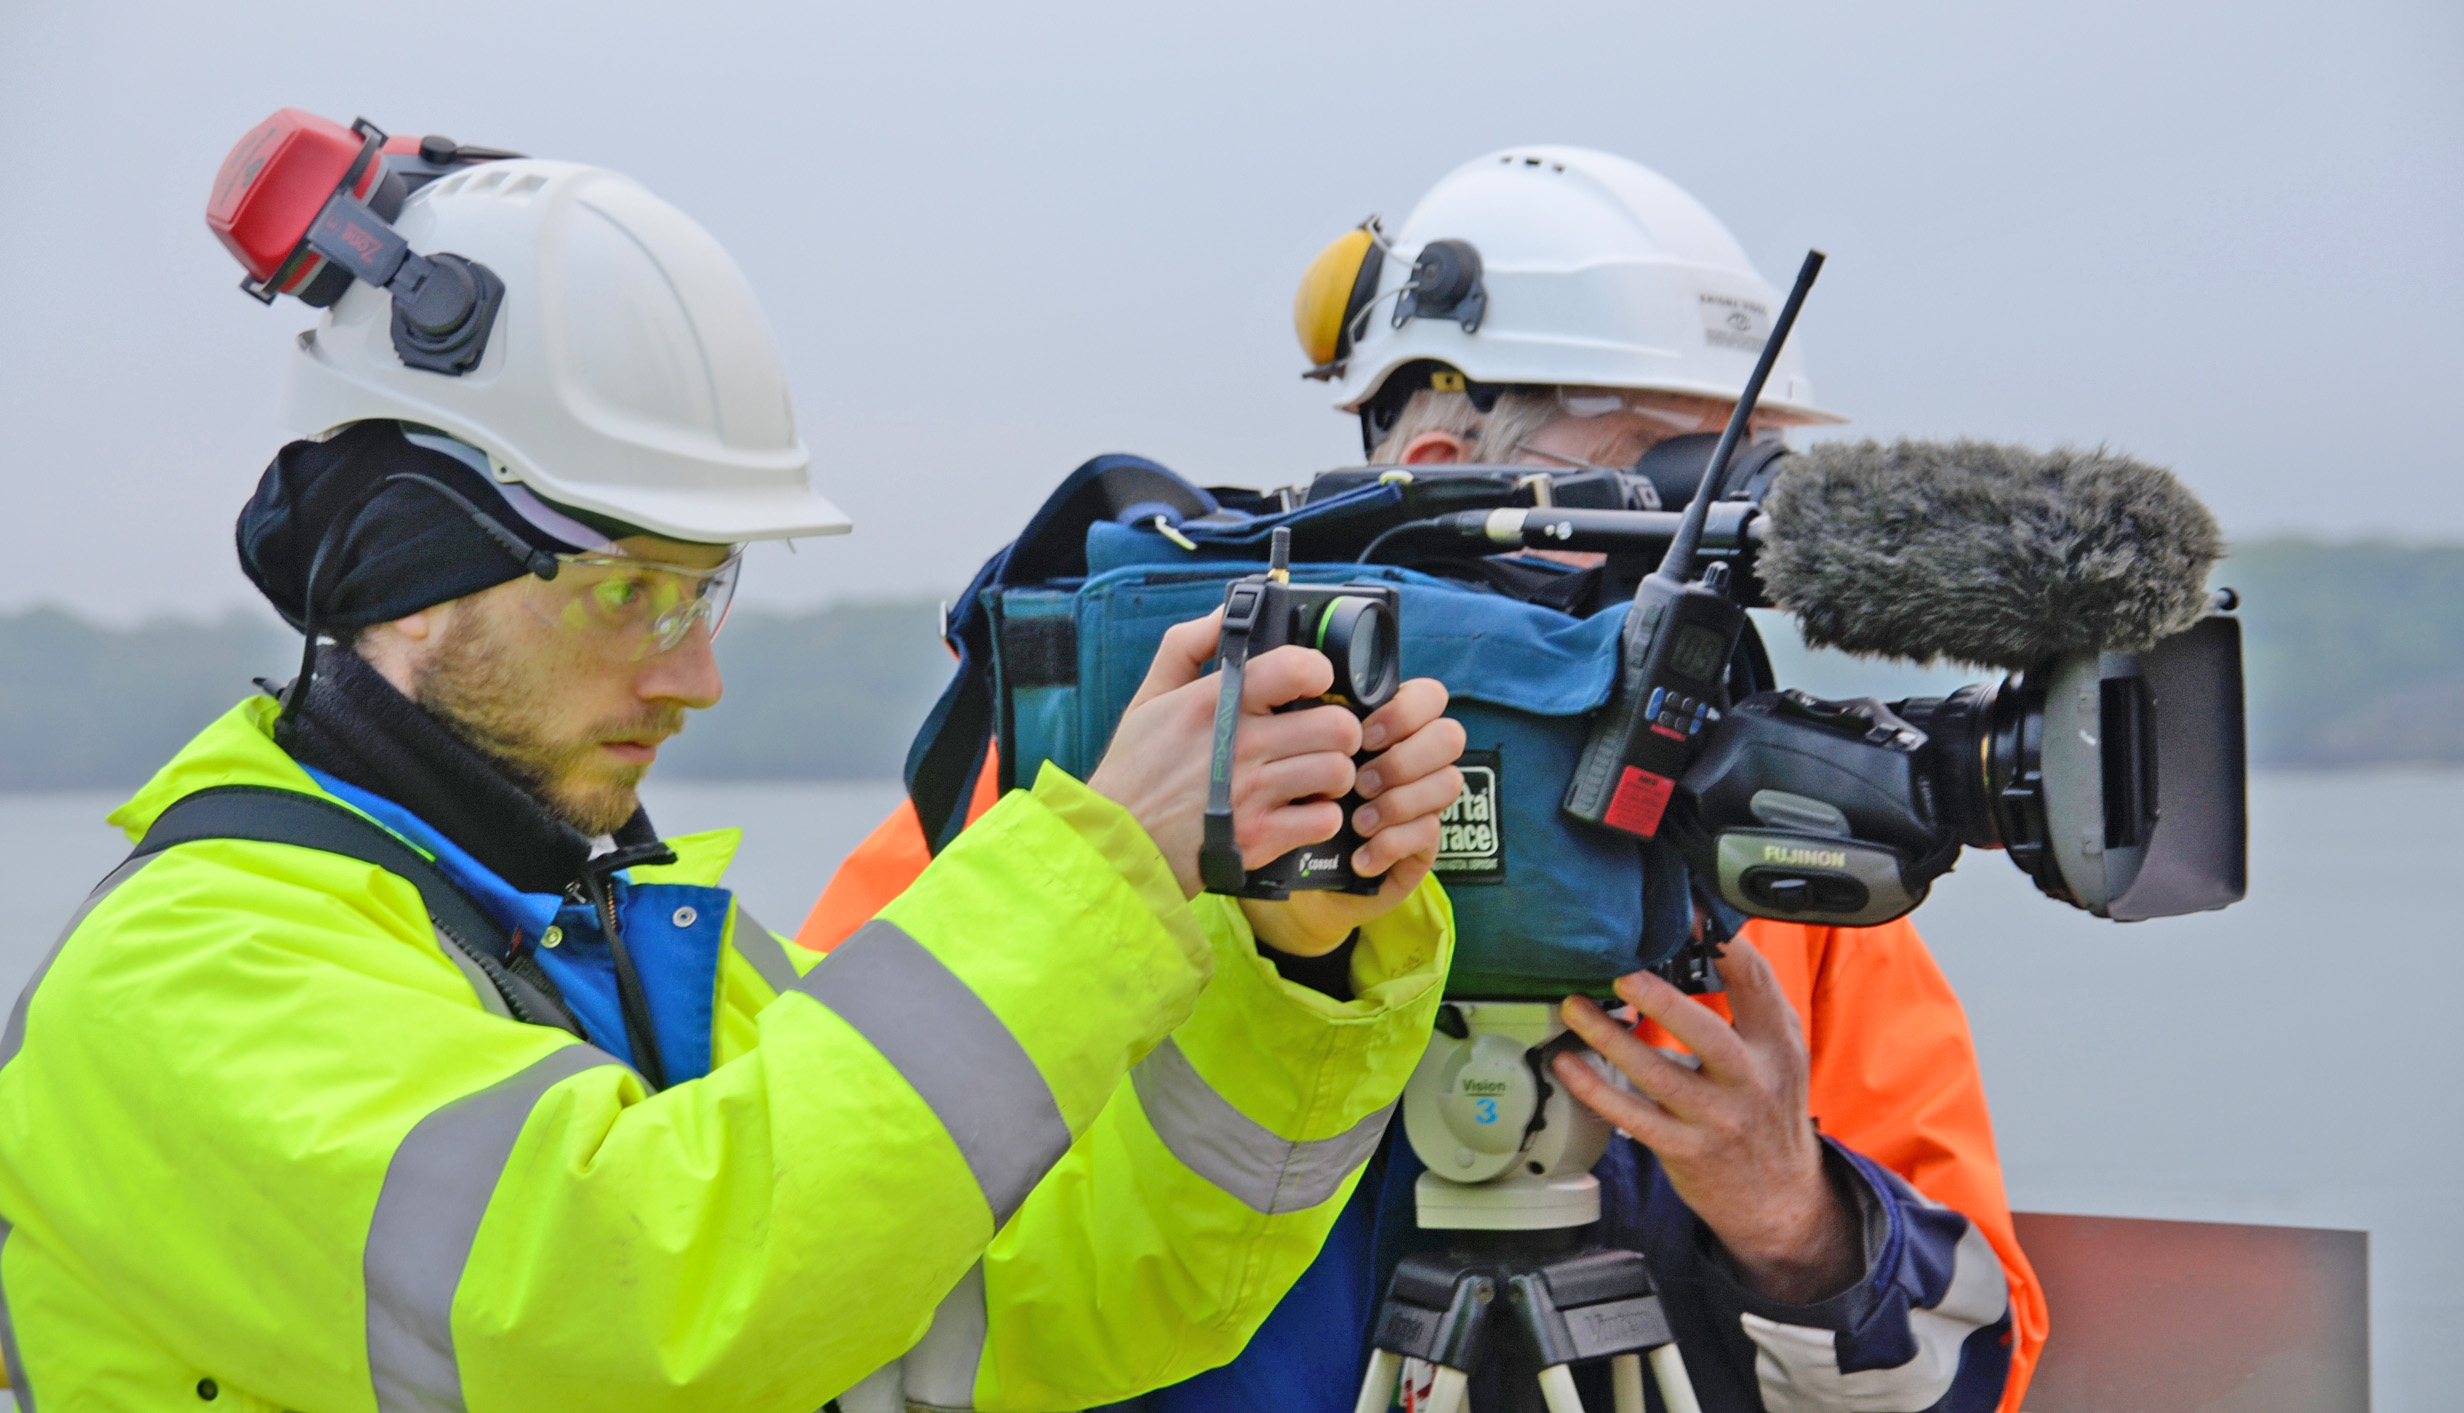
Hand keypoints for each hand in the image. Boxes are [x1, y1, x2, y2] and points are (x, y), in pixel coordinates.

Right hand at [1088, 610, 1383, 899]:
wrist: (1116, 843)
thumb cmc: (1135, 770)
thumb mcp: (1149, 697)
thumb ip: (1187, 646)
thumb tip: (1223, 612)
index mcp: (1217, 702)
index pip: (1299, 668)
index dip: (1319, 672)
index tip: (1313, 684)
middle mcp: (1240, 744)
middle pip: (1336, 725)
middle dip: (1339, 730)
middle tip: (1322, 738)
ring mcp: (1253, 793)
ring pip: (1337, 771)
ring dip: (1334, 774)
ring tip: (1313, 776)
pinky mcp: (1259, 837)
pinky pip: (1324, 820)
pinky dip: (1321, 817)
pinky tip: (1301, 811)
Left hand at [1240, 677, 1462, 956]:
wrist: (1293, 875)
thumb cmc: (1294, 800)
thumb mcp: (1294, 753)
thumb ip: (1308, 716)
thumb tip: (1312, 677)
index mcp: (1390, 726)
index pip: (1430, 696)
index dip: (1406, 711)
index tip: (1364, 735)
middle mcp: (1417, 758)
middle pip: (1450, 736)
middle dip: (1405, 759)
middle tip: (1363, 782)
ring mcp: (1426, 800)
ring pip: (1448, 783)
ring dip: (1400, 803)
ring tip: (1359, 822)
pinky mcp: (1425, 843)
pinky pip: (1430, 833)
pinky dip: (1391, 844)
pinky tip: (1360, 856)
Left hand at [1549, 939, 1860, 1303]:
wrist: (1779, 1195)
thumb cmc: (1768, 1108)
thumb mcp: (1779, 1051)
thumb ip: (1751, 1002)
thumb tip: (1706, 937)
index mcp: (1776, 1044)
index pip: (1755, 984)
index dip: (1722, 945)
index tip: (1684, 915)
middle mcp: (1750, 1080)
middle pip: (1706, 1033)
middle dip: (1662, 1001)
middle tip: (1620, 974)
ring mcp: (1716, 1119)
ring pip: (1657, 1074)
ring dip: (1608, 1037)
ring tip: (1573, 1007)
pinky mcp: (1684, 1150)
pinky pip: (1632, 1116)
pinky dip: (1594, 1089)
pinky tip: (1567, 1064)